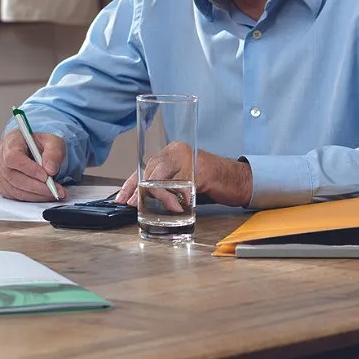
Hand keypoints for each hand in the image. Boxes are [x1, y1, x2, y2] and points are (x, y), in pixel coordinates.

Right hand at [0, 130, 67, 200]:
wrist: (35, 151)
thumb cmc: (40, 145)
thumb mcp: (52, 142)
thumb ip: (53, 153)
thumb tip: (50, 170)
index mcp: (10, 141)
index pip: (13, 157)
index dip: (29, 169)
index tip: (45, 176)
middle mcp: (0, 156)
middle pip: (14, 176)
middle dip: (37, 186)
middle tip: (55, 189)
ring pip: (15, 189)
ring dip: (36, 194)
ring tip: (53, 193)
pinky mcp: (1, 185)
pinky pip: (15, 196)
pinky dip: (31, 198)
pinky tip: (43, 195)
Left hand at [114, 144, 251, 207]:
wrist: (237, 179)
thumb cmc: (209, 181)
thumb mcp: (182, 181)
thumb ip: (165, 185)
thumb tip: (141, 200)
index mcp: (171, 151)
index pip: (145, 166)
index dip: (131, 183)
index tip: (122, 198)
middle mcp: (178, 150)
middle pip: (152, 170)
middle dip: (140, 190)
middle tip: (134, 204)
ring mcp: (190, 159)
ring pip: (164, 177)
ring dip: (157, 195)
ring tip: (153, 207)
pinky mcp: (201, 170)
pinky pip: (182, 184)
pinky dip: (176, 197)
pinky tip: (175, 206)